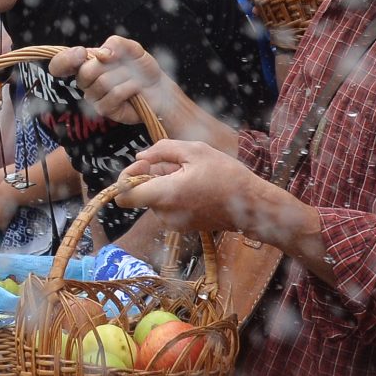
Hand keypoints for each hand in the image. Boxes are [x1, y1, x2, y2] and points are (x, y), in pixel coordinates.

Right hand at [50, 37, 175, 126]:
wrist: (158, 88)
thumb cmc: (141, 68)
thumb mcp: (131, 48)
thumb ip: (116, 43)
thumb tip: (102, 53)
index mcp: (86, 63)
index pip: (61, 64)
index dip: (65, 59)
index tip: (81, 53)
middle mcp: (86, 81)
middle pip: (85, 73)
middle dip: (109, 67)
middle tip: (124, 66)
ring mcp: (94, 97)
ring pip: (102, 83)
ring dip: (125, 77)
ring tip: (133, 79)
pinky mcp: (104, 110)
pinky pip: (114, 95)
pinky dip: (129, 88)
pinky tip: (135, 89)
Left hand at [118, 139, 287, 237]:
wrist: (252, 205)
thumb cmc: (227, 175)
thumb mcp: (195, 151)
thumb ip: (162, 150)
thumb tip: (141, 157)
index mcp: (165, 194)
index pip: (123, 196)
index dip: (125, 177)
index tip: (143, 164)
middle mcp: (165, 214)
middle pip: (140, 192)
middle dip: (150, 174)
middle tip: (174, 162)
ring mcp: (173, 223)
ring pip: (154, 197)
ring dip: (164, 182)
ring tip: (190, 172)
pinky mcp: (182, 226)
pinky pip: (167, 205)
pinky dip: (173, 193)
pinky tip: (195, 184)